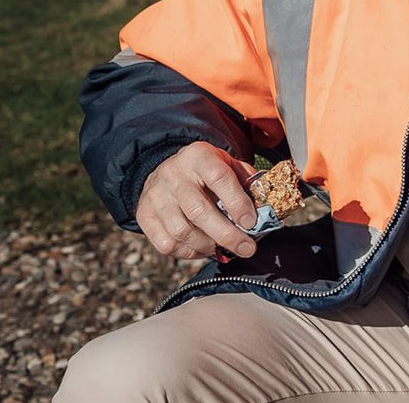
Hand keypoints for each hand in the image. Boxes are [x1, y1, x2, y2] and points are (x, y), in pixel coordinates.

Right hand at [135, 142, 257, 259]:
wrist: (167, 169)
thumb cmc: (207, 171)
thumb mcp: (228, 165)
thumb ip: (247, 183)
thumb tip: (263, 211)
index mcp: (199, 157)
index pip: (219, 178)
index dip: (237, 202)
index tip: (252, 222)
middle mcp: (174, 175)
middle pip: (198, 211)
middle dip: (227, 234)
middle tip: (247, 248)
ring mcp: (156, 196)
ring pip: (181, 231)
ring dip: (208, 245)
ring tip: (223, 248)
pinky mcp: (144, 215)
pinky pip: (166, 244)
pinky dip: (188, 252)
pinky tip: (203, 248)